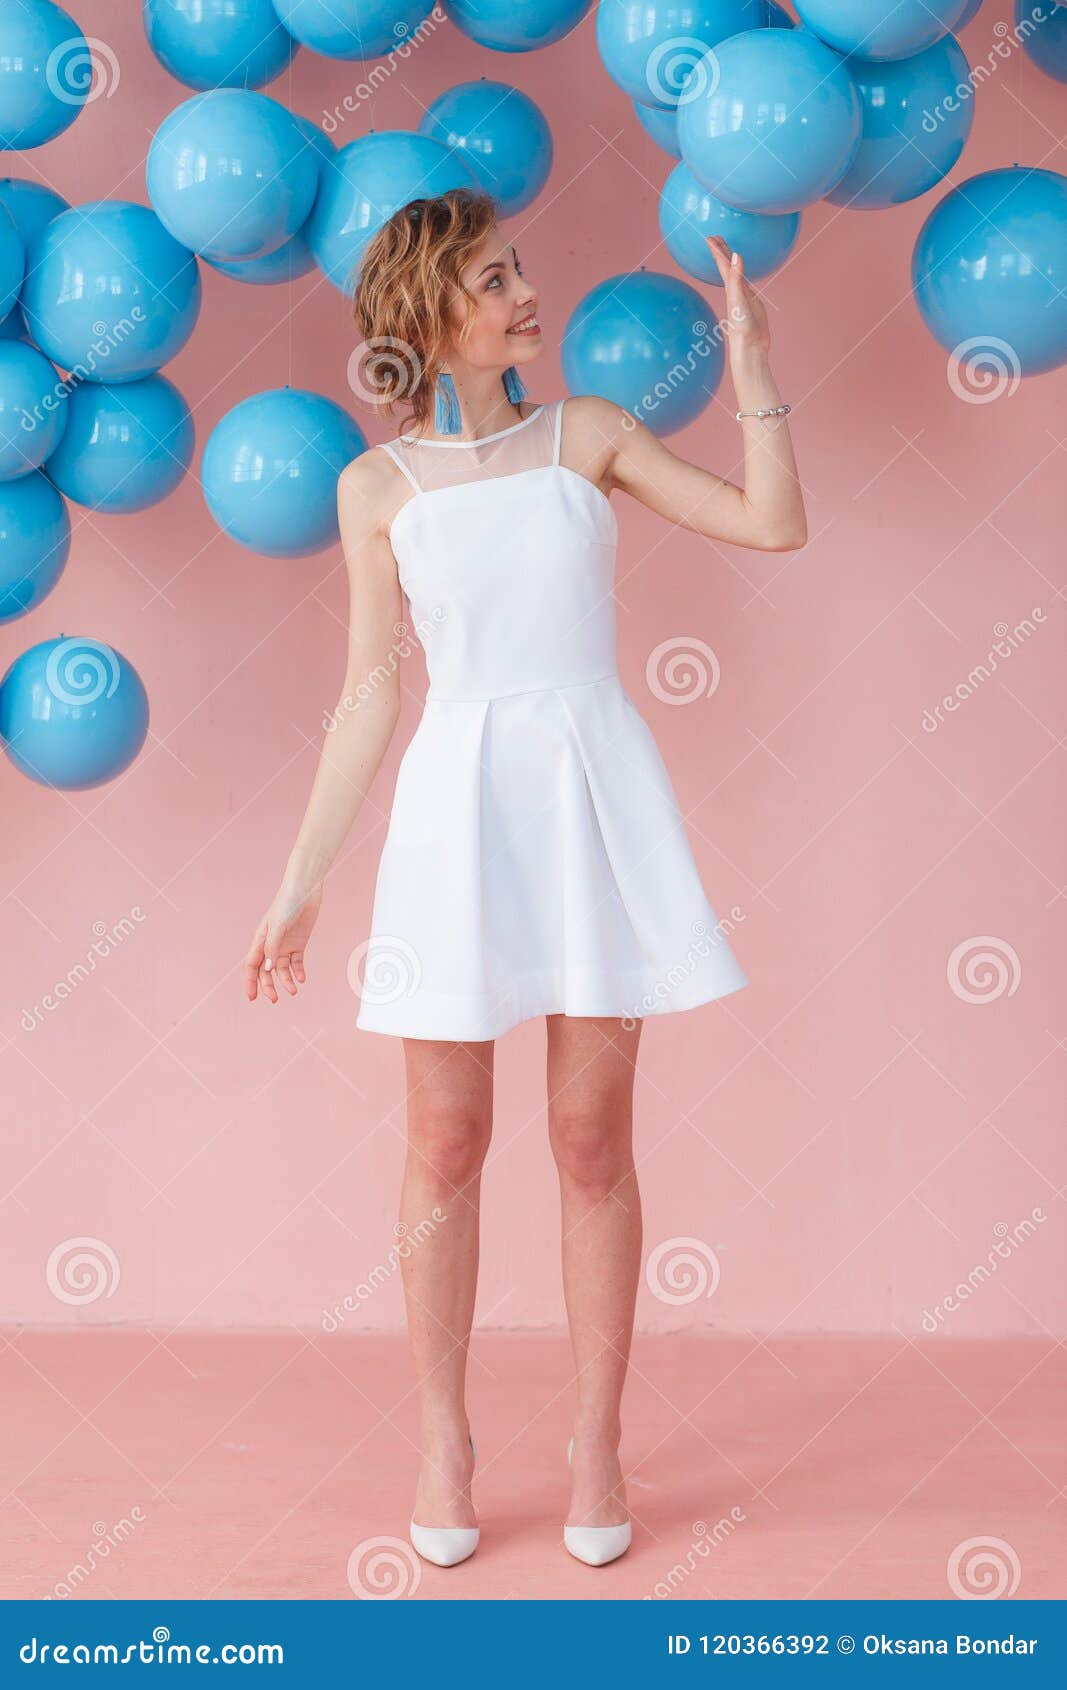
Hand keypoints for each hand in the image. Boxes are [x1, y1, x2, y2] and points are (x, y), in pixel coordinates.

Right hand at [244, 880, 321, 1003]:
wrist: (305, 890)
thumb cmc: (287, 904)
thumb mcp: (278, 926)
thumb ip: (272, 948)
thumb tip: (268, 969)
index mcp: (260, 940)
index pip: (252, 965)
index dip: (250, 982)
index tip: (252, 998)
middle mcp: (271, 945)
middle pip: (266, 971)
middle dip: (268, 986)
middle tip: (275, 1000)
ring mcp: (284, 944)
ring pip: (282, 969)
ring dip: (286, 981)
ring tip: (294, 990)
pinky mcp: (299, 943)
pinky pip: (296, 962)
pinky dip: (298, 971)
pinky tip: (302, 978)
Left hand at [705, 235, 770, 357]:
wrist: (751, 345)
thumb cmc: (742, 326)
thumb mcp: (738, 298)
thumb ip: (737, 278)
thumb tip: (736, 255)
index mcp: (730, 288)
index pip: (723, 265)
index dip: (717, 250)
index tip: (709, 237)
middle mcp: (735, 290)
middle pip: (728, 267)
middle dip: (722, 251)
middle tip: (717, 237)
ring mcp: (743, 296)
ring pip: (736, 274)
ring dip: (732, 262)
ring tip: (730, 251)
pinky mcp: (753, 303)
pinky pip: (746, 284)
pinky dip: (743, 275)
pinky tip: (743, 274)